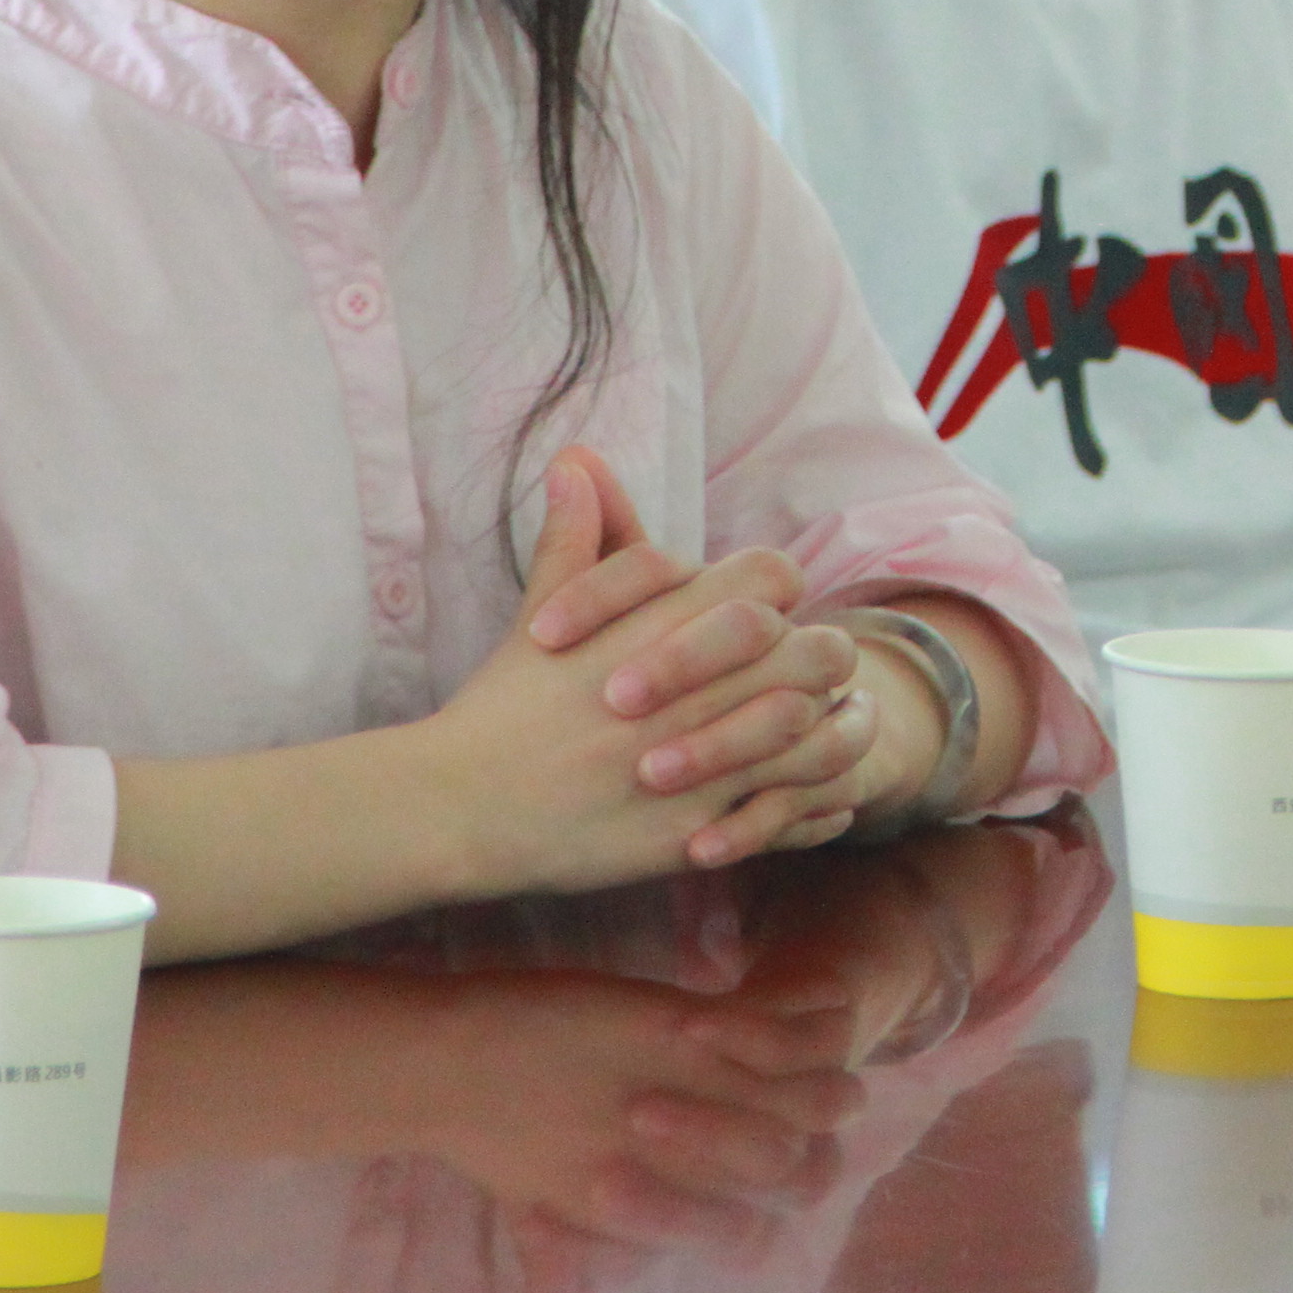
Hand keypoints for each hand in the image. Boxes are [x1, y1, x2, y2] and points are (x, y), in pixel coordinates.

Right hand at [415, 458, 832, 899]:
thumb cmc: (500, 709)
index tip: (770, 614)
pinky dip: (816, 806)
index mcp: (659, 628)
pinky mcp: (694, 831)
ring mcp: (698, 765)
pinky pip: (787, 813)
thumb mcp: (538, 613)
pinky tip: (823, 800)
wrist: (458, 808)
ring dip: (834, 729)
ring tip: (831, 729)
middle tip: (814, 672)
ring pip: (814, 734)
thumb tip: (576, 461)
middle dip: (823, 659)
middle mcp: (689, 692)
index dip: (780, 593)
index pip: (770, 579)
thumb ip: (576, 540)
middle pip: (813, 653)